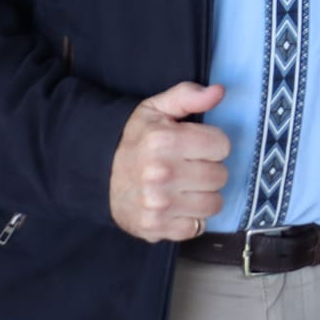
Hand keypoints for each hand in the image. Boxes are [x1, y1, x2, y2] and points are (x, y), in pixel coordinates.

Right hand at [108, 82, 230, 242]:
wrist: (97, 174)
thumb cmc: (135, 139)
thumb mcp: (156, 108)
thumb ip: (188, 96)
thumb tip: (219, 91)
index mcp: (164, 140)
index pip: (222, 145)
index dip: (213, 143)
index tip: (197, 145)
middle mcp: (161, 173)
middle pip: (220, 175)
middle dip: (210, 169)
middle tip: (191, 166)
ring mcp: (158, 204)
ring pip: (214, 203)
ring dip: (205, 195)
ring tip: (186, 186)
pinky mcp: (155, 227)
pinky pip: (197, 227)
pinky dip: (192, 218)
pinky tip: (178, 205)